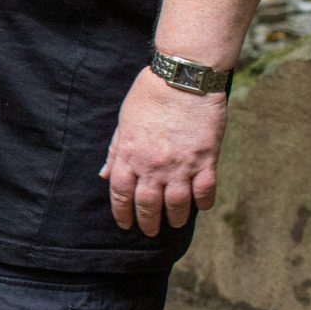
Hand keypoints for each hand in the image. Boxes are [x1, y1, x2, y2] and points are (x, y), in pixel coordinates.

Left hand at [99, 67, 228, 235]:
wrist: (183, 79)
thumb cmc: (149, 96)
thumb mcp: (124, 121)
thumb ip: (115, 150)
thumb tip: (104, 174)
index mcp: (129, 154)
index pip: (120, 193)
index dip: (121, 212)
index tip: (124, 223)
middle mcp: (152, 165)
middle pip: (147, 204)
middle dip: (147, 221)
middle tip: (149, 230)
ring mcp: (180, 165)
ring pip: (177, 204)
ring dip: (175, 218)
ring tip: (174, 223)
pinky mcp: (206, 160)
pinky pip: (205, 191)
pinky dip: (203, 203)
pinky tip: (200, 206)